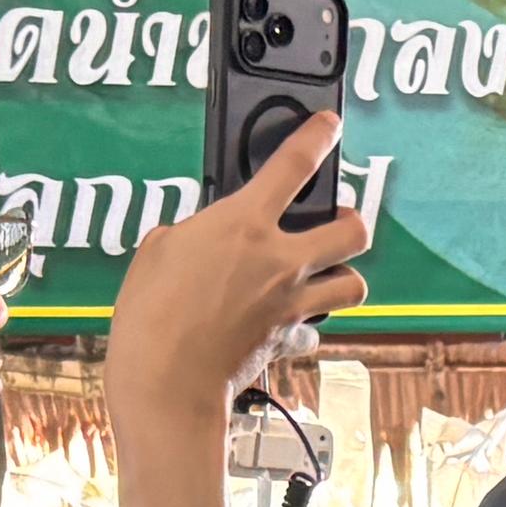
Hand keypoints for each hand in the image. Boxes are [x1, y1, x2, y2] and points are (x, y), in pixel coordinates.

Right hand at [102, 112, 374, 435]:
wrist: (166, 382)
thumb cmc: (151, 316)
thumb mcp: (157, 253)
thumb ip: (190, 235)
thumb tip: (203, 241)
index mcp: (243, 224)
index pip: (293, 165)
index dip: (317, 136)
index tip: (328, 124)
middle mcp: (280, 260)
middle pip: (353, 230)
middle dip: (353, 219)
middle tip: (340, 218)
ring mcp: (291, 302)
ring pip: (354, 283)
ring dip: (346, 275)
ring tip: (328, 273)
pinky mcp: (288, 338)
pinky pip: (316, 329)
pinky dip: (309, 324)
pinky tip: (292, 322)